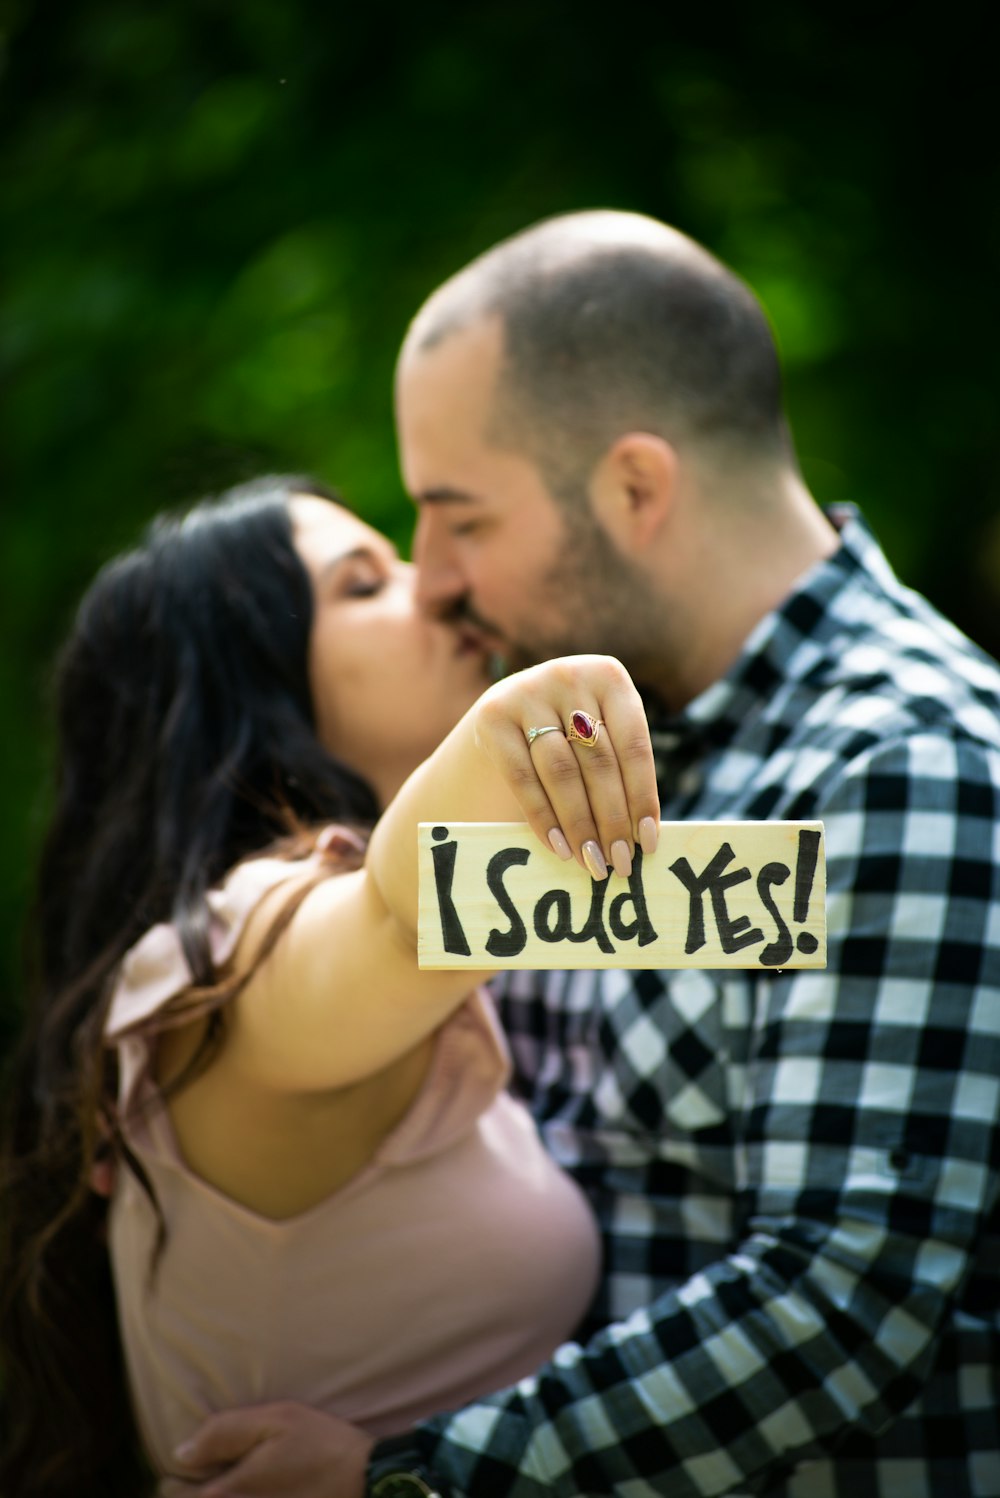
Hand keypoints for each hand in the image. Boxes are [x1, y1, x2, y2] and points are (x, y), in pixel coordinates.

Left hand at [173, 1401, 373, 1497]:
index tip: (193, 1462)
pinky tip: (252, 1489)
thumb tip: (181, 1453)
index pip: (171, 1493)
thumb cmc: (320, 1446)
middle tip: (209, 1471)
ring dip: (212, 1494)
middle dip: (189, 1491)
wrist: (367, 1483)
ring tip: (231, 1482)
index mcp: (225, 1494)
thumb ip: (223, 1433)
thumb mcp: (275, 1420)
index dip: (174, 1476)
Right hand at [474, 654, 659, 879]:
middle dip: (612, 820)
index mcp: (610, 677)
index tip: (649, 842)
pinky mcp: (492, 717)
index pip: (634, 745)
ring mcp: (526, 693)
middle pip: (598, 762)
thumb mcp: (601, 729)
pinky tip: (559, 847)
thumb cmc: (571, 731)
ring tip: (591, 862)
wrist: (509, 708)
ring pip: (561, 772)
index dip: (642, 796)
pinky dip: (543, 818)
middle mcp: (568, 676)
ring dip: (579, 824)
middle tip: (620, 862)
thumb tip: (644, 837)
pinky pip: (522, 778)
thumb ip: (621, 766)